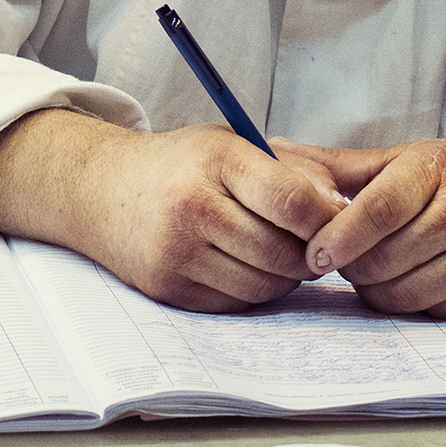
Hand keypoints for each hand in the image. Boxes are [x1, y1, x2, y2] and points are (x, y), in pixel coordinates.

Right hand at [0, 108, 347, 310]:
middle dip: (308, 255)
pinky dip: (252, 290)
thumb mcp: (230, 143)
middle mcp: (192, 205)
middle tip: (310, 244)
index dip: (328, 219)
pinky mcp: (170, 287)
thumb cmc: (179, 164)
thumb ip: (290, 171)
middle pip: (285, 253)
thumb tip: (346, 210)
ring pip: (266, 286)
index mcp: (215, 158)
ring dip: (282, 276)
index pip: (295, 200)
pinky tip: (242, 264)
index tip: (337, 222)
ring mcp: (177, 251)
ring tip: (273, 250)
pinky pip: (237, 303)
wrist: (99, 188)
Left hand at [298, 134, 445, 317]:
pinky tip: (408, 280)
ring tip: (376, 267)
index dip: (339, 235)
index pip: (377, 210)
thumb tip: (274, 152)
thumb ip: (342, 164)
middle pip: (383, 259)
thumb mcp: (409, 158)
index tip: (314, 251)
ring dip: (376, 288)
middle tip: (344, 256)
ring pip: (402, 293)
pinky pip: (430, 312)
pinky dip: (409, 302)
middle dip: (352, 264)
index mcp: (436, 173)